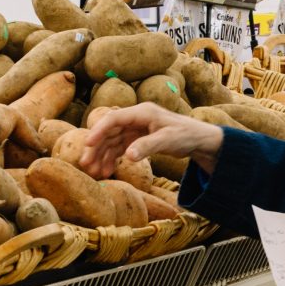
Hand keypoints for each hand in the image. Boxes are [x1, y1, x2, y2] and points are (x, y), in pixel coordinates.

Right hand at [80, 103, 223, 178]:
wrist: (198, 140)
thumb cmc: (186, 135)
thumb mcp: (167, 140)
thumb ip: (147, 147)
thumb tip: (127, 156)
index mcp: (141, 113)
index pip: (114, 119)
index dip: (98, 130)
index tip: (88, 145)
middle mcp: (136, 119)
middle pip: (109, 132)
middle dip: (96, 148)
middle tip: (85, 164)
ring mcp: (136, 129)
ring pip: (112, 142)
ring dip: (102, 156)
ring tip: (94, 172)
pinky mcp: (138, 139)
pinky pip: (120, 148)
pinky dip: (112, 159)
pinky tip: (106, 171)